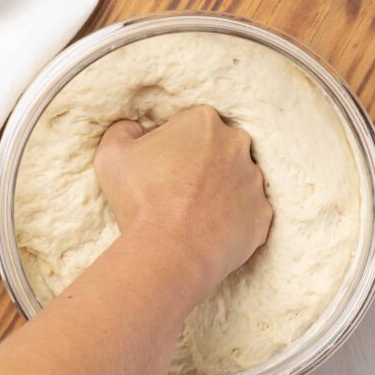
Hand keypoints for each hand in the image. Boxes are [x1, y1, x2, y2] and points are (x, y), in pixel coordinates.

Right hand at [94, 105, 271, 297]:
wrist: (169, 254)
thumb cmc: (140, 200)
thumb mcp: (112, 154)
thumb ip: (123, 129)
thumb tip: (135, 128)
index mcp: (203, 121)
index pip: (189, 126)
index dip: (172, 147)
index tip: (160, 169)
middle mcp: (237, 145)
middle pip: (218, 149)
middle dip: (201, 165)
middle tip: (177, 192)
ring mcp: (254, 181)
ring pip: (236, 181)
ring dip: (219, 192)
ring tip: (192, 215)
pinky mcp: (262, 215)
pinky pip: (247, 214)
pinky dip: (232, 221)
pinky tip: (208, 232)